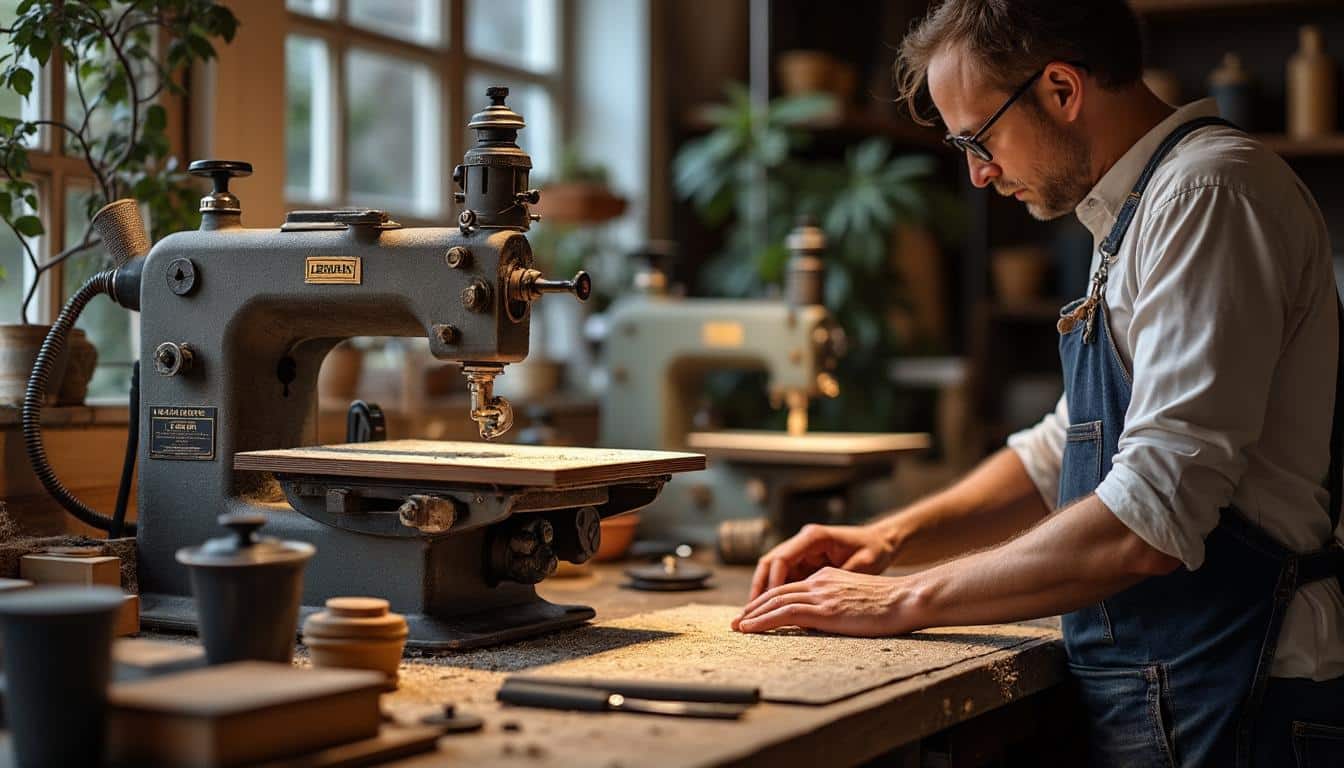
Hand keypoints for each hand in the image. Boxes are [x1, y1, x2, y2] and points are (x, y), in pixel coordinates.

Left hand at [731, 566, 917, 635]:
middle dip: (754, 607)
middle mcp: (820, 581)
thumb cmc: (892, 603)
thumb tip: (824, 619)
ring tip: (738, 627)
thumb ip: (838, 603)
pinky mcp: (825, 609)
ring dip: (753, 615)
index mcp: (828, 577)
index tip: (755, 613)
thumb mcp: (858, 597)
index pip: (790, 587)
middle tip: (738, 621)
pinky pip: (785, 613)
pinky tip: (751, 628)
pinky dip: (763, 620)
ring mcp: (821, 594)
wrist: (907, 598)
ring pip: (776, 601)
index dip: (769, 599)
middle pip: (777, 592)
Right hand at [746, 522, 894, 601]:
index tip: (767, 606)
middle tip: (748, 614)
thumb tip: (817, 602)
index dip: (771, 583)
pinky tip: (769, 613)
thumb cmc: (875, 550)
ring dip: (762, 593)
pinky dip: (775, 594)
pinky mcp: (804, 562)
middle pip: (769, 564)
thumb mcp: (864, 564)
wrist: (882, 540)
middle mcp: (802, 541)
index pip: (781, 559)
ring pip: (772, 571)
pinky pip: (783, 578)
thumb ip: (839, 581)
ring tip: (752, 617)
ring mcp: (801, 551)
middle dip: (758, 589)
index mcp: (813, 537)